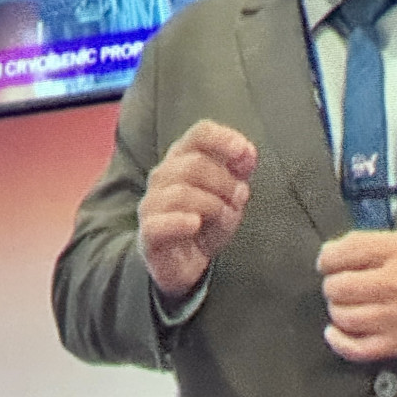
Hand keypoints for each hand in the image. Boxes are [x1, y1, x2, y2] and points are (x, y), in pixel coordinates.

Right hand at [139, 120, 258, 297]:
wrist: (184, 262)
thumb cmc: (205, 222)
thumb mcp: (229, 195)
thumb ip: (239, 172)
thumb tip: (248, 153)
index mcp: (183, 158)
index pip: (199, 134)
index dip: (223, 139)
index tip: (244, 152)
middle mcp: (163, 176)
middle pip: (194, 164)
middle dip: (224, 182)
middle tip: (239, 199)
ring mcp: (152, 203)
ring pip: (181, 192)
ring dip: (212, 205)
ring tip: (225, 218)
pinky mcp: (148, 233)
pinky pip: (159, 223)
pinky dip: (180, 222)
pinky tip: (195, 225)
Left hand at [317, 230, 396, 362]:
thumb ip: (366, 242)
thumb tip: (329, 254)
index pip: (342, 254)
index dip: (327, 258)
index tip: (329, 262)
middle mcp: (396, 284)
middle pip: (338, 287)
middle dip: (333, 284)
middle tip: (341, 283)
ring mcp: (396, 317)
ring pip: (343, 316)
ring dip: (337, 309)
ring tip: (346, 304)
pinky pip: (356, 348)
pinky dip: (339, 341)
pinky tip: (335, 331)